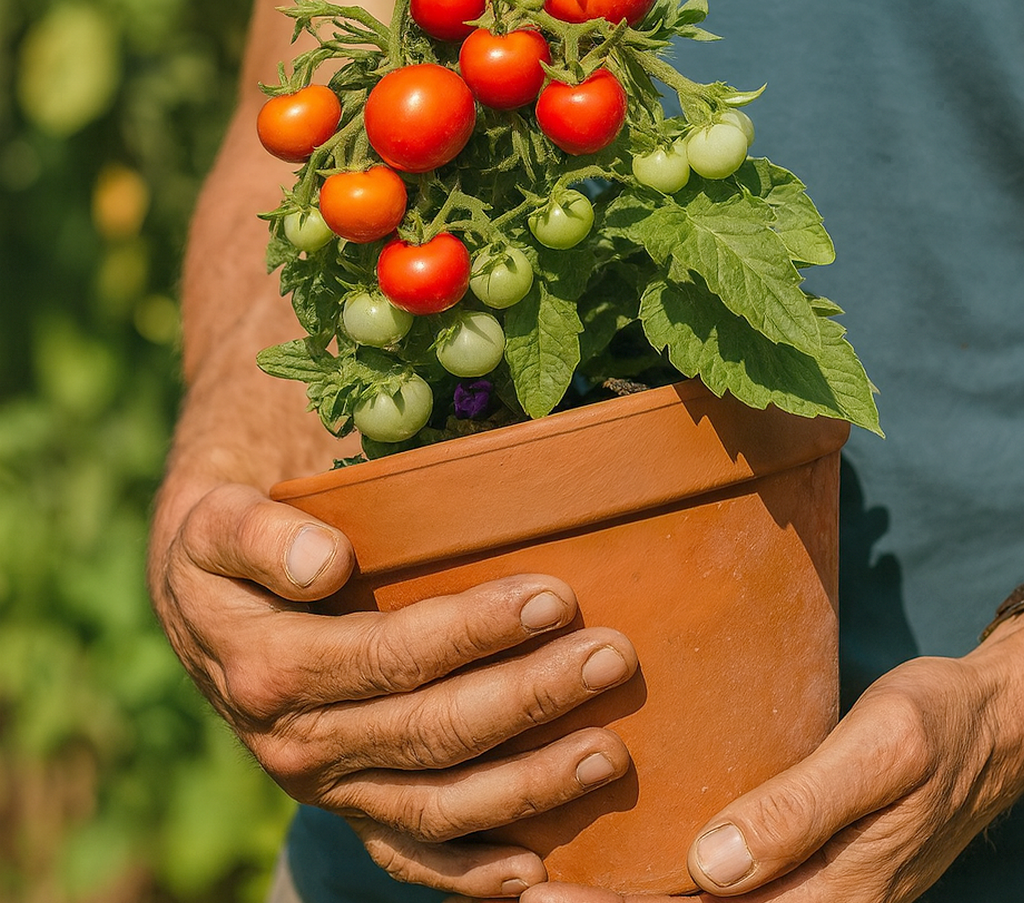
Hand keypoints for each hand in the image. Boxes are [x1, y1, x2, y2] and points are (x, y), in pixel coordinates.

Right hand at [148, 475, 636, 898]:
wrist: (198, 595)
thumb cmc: (226, 540)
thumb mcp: (219, 518)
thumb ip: (260, 537)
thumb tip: (326, 564)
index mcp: (270, 668)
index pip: (393, 656)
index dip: (476, 632)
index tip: (554, 598)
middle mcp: (296, 743)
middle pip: (431, 732)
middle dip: (529, 699)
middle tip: (611, 659)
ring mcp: (326, 784)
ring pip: (436, 804)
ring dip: (527, 785)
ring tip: (607, 751)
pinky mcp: (346, 802)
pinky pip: (408, 854)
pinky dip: (471, 872)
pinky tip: (534, 867)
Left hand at [517, 617, 1023, 902]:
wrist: (988, 728)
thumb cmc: (935, 729)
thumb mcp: (881, 755)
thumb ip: (801, 810)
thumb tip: (712, 868)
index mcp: (830, 897)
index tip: (543, 898)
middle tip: (523, 892)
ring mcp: (807, 890)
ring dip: (629, 902)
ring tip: (547, 882)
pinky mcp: (801, 864)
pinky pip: (724, 887)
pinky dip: (669, 884)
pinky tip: (624, 858)